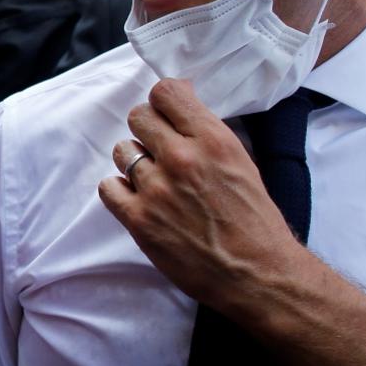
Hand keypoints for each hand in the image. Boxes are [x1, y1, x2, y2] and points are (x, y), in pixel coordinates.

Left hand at [98, 79, 305, 314]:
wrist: (257, 272)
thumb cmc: (254, 220)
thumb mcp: (240, 162)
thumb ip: (207, 134)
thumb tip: (180, 110)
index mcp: (212, 139)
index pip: (165, 92)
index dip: (163, 102)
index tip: (167, 113)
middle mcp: (181, 158)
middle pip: (138, 116)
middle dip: (148, 129)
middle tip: (160, 149)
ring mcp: (156, 188)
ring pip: (122, 150)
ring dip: (135, 161)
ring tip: (156, 180)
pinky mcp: (139, 219)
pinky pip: (108, 187)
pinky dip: (120, 191)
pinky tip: (139, 199)